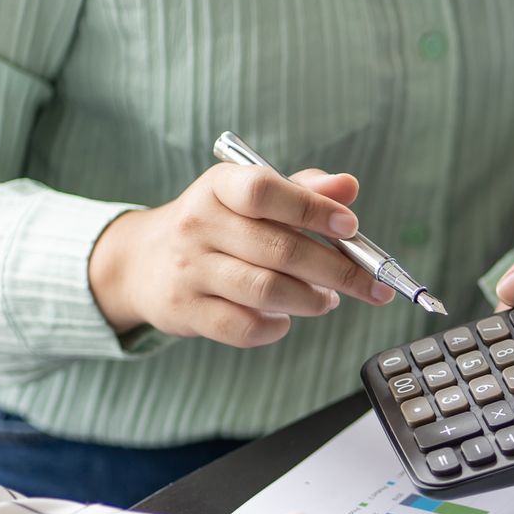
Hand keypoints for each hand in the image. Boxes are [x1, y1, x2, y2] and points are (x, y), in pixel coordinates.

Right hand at [89, 164, 394, 348]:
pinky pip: (244, 327)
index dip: (312, 209)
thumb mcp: (250, 199)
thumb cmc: (217, 228)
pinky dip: (276, 327)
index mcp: (218, 187)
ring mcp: (189, 270)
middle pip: (280, 249)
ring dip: (311, 300)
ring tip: (327, 300)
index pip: (264, 190)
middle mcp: (198, 224)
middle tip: (370, 283)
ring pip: (266, 290)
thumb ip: (301, 191)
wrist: (143, 263)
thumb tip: (347, 186)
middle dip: (337, 270)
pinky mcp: (186, 311)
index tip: (351, 228)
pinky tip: (286, 319)